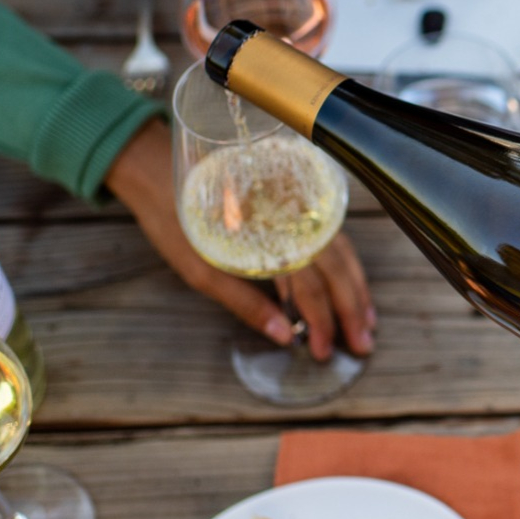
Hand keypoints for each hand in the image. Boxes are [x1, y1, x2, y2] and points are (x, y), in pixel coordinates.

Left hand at [104, 120, 375, 360]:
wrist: (153, 167)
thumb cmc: (173, 220)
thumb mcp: (201, 270)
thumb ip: (245, 303)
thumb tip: (282, 335)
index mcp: (274, 233)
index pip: (312, 285)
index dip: (322, 322)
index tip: (322, 351)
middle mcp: (296, 216)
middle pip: (337, 269)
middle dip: (351, 309)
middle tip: (362, 345)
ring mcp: (299, 206)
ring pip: (341, 252)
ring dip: (356, 288)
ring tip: (366, 320)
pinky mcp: (295, 202)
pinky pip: (330, 238)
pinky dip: (343, 266)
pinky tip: (347, 284)